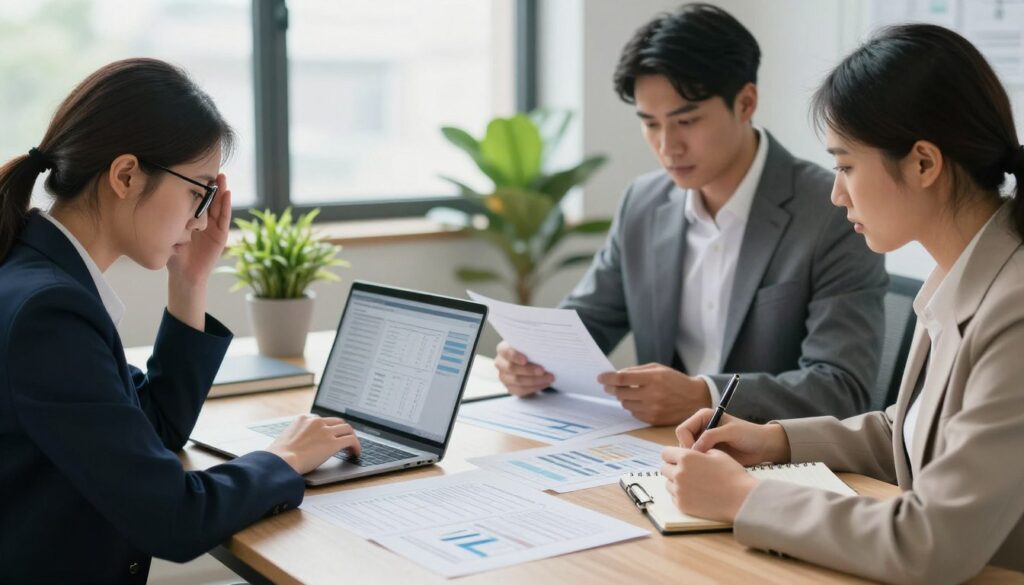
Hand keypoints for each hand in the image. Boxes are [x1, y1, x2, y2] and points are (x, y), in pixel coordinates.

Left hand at [167, 174, 231, 285]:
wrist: (182, 274)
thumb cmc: (172, 253)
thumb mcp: (166, 230)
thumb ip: (165, 217)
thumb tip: (147, 197)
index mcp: (192, 217)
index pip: (196, 197)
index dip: (197, 184)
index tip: (194, 168)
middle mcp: (205, 220)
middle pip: (210, 198)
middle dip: (211, 183)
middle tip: (211, 167)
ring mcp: (214, 227)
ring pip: (219, 205)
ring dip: (222, 191)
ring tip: (222, 177)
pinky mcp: (220, 236)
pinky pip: (225, 219)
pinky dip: (227, 206)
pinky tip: (227, 194)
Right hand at [264, 414, 361, 474]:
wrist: (280, 461)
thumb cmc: (278, 456)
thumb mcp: (286, 439)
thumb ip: (297, 437)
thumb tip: (302, 446)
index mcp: (304, 419)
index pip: (324, 420)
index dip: (331, 429)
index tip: (334, 436)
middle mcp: (316, 421)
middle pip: (338, 422)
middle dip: (344, 432)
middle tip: (347, 441)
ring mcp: (325, 431)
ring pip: (347, 429)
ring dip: (352, 438)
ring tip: (353, 448)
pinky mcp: (332, 443)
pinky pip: (351, 440)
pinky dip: (356, 446)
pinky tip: (356, 453)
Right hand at [494, 341, 553, 396]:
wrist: (531, 362)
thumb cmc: (531, 351)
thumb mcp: (530, 345)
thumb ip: (532, 344)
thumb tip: (544, 346)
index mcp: (503, 349)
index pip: (505, 351)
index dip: (515, 356)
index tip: (525, 360)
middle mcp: (500, 363)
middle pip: (512, 368)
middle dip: (529, 370)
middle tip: (543, 370)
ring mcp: (504, 377)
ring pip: (517, 380)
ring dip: (535, 380)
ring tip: (549, 377)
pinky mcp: (510, 388)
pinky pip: (521, 390)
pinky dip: (535, 387)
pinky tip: (544, 383)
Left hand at [598, 363, 710, 425]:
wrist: (695, 398)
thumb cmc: (674, 380)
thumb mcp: (658, 369)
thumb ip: (636, 371)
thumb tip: (615, 375)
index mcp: (653, 378)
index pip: (623, 379)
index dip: (608, 378)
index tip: (600, 377)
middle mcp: (652, 394)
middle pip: (620, 392)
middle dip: (612, 388)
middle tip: (609, 385)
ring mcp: (653, 409)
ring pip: (625, 404)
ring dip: (624, 398)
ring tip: (632, 393)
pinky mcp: (653, 419)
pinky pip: (633, 413)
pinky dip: (633, 407)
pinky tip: (641, 402)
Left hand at [660, 446, 756, 521]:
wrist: (742, 499)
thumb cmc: (732, 474)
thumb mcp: (716, 453)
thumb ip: (698, 450)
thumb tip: (688, 451)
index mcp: (686, 457)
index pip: (665, 452)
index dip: (672, 454)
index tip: (678, 457)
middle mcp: (679, 473)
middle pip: (664, 468)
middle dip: (673, 467)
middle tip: (687, 470)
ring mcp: (679, 491)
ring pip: (668, 483)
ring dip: (676, 481)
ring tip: (694, 483)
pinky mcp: (682, 505)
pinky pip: (674, 496)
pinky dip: (681, 494)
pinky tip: (695, 493)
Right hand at [676, 408, 790, 465]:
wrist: (763, 446)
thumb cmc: (750, 434)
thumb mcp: (731, 432)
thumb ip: (711, 436)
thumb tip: (694, 449)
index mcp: (703, 417)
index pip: (682, 430)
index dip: (686, 443)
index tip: (696, 454)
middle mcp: (700, 428)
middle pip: (682, 443)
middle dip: (689, 454)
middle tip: (702, 463)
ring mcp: (704, 442)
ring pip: (687, 454)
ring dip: (695, 460)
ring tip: (708, 466)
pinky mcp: (708, 453)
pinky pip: (697, 461)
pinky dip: (700, 465)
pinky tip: (710, 470)